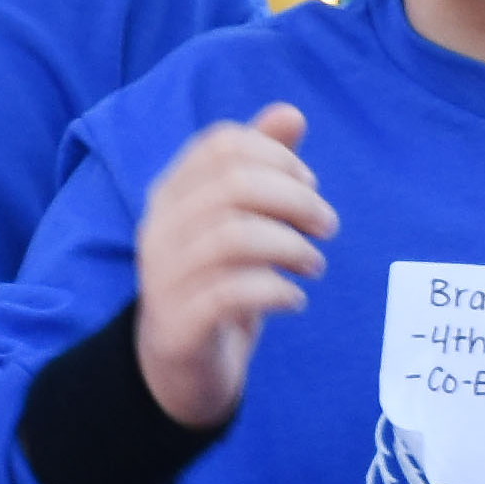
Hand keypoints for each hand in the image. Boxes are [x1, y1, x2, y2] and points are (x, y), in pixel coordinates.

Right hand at [134, 105, 331, 428]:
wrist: (177, 370)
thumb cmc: (215, 282)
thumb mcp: (238, 221)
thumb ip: (260, 166)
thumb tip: (291, 113)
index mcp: (170, 194)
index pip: (221, 145)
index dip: (277, 156)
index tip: (310, 185)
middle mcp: (158, 229)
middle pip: (233, 186)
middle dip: (296, 200)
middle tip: (326, 227)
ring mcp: (163, 278)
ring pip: (233, 237)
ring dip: (292, 247)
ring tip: (314, 265)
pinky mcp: (179, 325)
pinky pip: (233, 294)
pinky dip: (277, 291)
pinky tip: (295, 300)